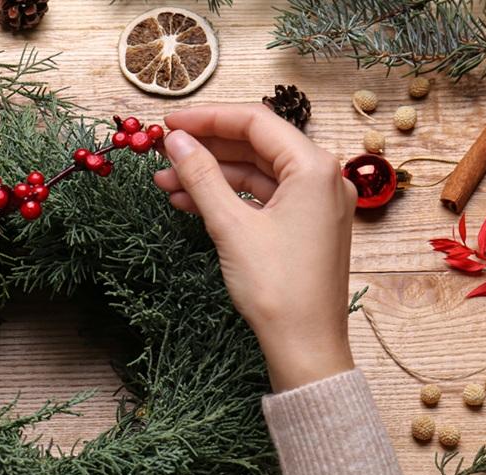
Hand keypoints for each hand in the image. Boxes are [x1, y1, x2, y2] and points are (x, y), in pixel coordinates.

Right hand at [154, 104, 356, 390]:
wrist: (306, 346)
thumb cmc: (277, 288)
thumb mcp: (231, 226)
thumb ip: (202, 177)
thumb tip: (175, 141)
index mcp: (314, 167)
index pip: (255, 122)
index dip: (207, 118)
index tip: (167, 124)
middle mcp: (322, 178)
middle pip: (256, 144)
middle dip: (206, 148)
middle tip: (163, 152)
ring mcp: (315, 203)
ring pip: (256, 173)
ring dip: (211, 175)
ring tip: (165, 182)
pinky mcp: (306, 226)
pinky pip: (263, 198)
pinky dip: (228, 197)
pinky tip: (190, 202)